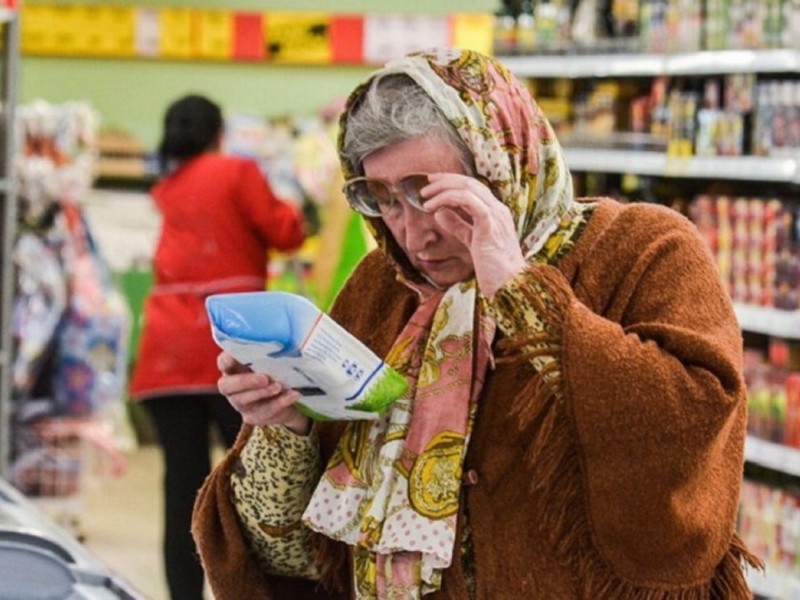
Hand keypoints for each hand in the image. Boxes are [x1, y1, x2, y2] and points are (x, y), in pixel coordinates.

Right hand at [216, 352, 309, 434]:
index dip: (226, 361)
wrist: (289, 396)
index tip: (233, 358)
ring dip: (262, 393)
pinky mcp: (254, 416)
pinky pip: (264, 412)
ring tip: (279, 386)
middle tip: (265, 377)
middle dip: (245, 381)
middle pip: (227, 386)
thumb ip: (270, 352)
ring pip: (244, 401)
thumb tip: (284, 336)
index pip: (223, 362)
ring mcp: (241, 404)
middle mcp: (232, 387)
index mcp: (234, 368)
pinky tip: (292, 395)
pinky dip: (280, 403)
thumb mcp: (273, 359)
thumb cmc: (277, 370)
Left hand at [423, 173, 526, 296]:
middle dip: (445, 180)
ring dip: (443, 188)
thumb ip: (458, 226)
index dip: (452, 181)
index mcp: (496, 212)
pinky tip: (433, 207)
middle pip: (470, 182)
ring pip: (468, 188)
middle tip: (425, 186)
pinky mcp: (489, 224)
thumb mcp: (472, 242)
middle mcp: (498, 209)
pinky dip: (448, 198)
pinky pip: (468, 201)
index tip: (433, 184)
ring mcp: (496, 215)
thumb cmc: (494, 269)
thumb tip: (440, 213)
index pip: (474, 187)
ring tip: (425, 197)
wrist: (511, 285)